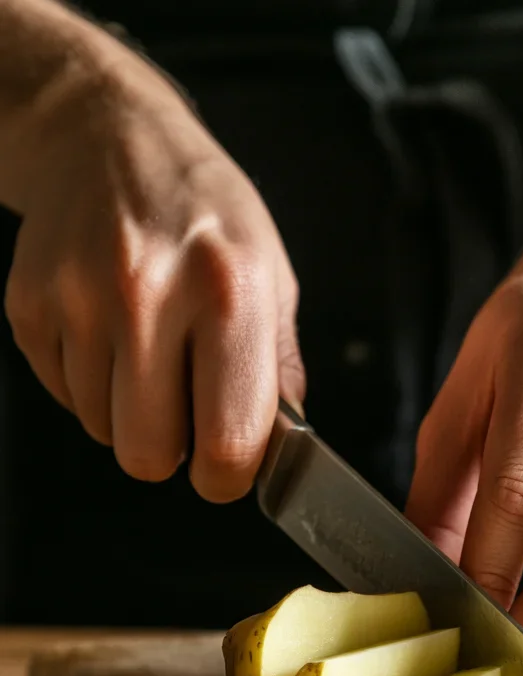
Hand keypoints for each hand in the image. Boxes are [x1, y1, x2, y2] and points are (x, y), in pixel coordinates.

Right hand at [4, 54, 303, 501]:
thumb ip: (279, 370)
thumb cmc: (206, 214)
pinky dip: (91, 384)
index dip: (227, 476)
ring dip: (130, 412)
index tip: (226, 469)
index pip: (226, 440)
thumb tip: (276, 450)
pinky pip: (63, 396)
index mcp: (228, 292)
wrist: (109, 138)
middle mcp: (148, 293)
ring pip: (102, 429)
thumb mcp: (272, 278)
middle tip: (186, 416)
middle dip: (171, 453)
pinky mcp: (29, 304)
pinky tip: (111, 333)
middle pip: (147, 453)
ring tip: (150, 353)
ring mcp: (78, 298)